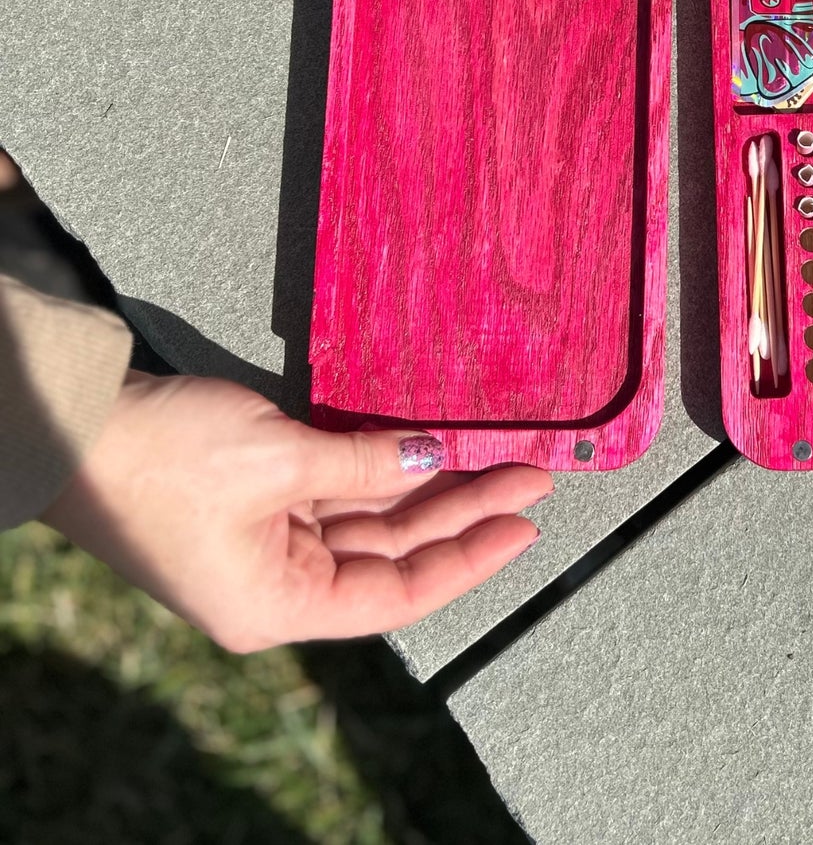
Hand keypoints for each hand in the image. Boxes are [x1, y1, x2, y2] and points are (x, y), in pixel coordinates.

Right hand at [42, 370, 551, 652]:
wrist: (71, 422)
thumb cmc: (163, 458)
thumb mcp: (281, 460)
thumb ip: (368, 465)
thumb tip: (433, 459)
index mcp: (278, 603)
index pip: (399, 593)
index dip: (468, 558)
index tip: (525, 523)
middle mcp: (277, 583)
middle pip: (392, 551)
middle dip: (461, 509)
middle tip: (529, 473)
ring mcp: (266, 540)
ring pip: (370, 517)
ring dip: (427, 484)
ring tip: (495, 454)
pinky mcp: (256, 500)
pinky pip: (337, 489)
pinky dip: (382, 466)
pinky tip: (430, 444)